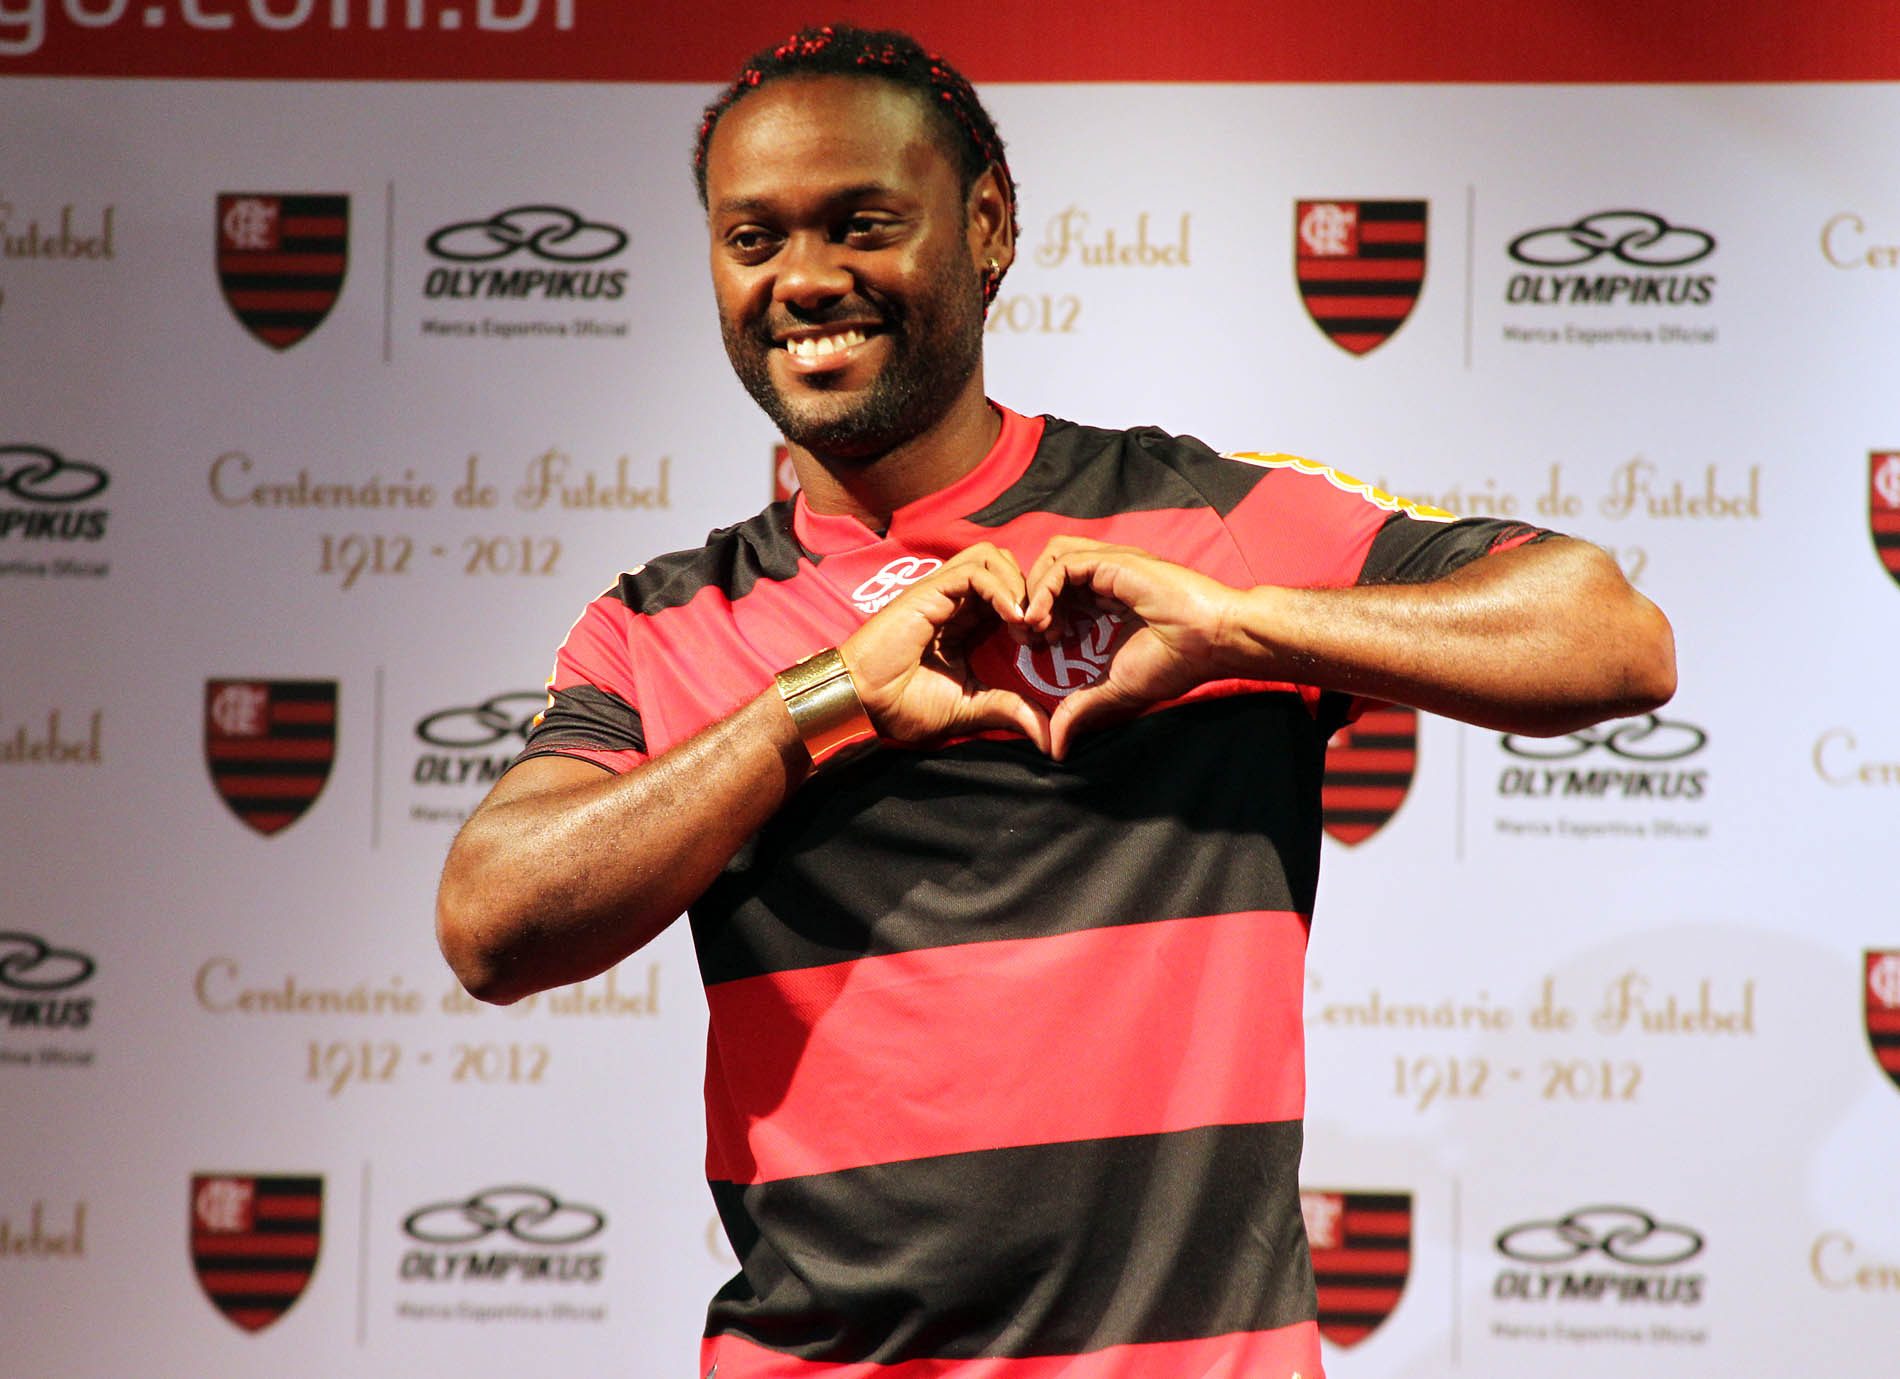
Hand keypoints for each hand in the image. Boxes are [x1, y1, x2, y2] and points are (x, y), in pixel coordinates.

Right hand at [840, 543, 1051, 751]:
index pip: (1009, 592)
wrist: (865, 704)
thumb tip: (1049, 737)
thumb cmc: (905, 705)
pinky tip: (1014, 619)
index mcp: (964, 621)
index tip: (1045, 642)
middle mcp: (954, 600)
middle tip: (1042, 630)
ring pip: (992, 557)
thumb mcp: (971, 708)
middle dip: (1032, 591)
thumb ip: (1009, 711)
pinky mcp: (930, 591)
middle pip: (1005, 564)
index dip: (1033, 608)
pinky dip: (1002, 589)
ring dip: (1019, 584)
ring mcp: (941, 592)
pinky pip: (975, 571)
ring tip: (1027, 623)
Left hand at [1022, 535, 1244, 757]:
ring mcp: (1110, 566)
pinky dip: (1044, 589)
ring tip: (1034, 627)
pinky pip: (1063, 564)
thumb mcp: (1115, 689)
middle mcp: (1106, 577)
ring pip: (1052, 558)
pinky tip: (1045, 621)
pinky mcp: (1114, 561)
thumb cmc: (1177, 661)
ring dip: (1033, 590)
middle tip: (1029, 638)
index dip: (1040, 614)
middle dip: (1029, 601)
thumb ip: (1081, 709)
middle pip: (1049, 570)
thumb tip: (1056, 748)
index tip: (1038, 648)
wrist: (1213, 642)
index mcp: (1109, 598)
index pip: (1059, 592)